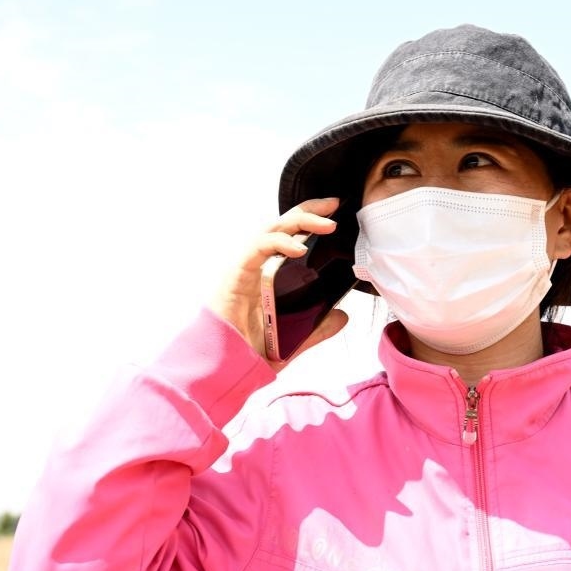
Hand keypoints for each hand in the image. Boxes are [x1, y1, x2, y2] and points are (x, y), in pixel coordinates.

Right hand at [208, 197, 348, 372]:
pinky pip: (259, 248)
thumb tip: (342, 315)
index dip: (311, 220)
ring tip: (327, 225)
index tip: (335, 212)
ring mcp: (248, 267)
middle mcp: (259, 265)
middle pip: (284, 225)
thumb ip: (319, 326)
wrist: (227, 365)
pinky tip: (300, 248)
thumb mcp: (296, 338)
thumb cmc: (251, 348)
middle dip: (310, 211)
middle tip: (334, 205)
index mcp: (271, 273)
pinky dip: (280, 244)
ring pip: (273, 230)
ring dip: (301, 222)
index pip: (292, 236)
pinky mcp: (238, 273)